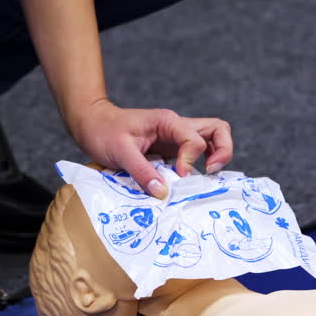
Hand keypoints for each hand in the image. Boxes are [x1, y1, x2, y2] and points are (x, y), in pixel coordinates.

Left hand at [68, 100, 233, 197]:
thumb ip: (142, 172)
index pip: (195, 139)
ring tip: (206, 178)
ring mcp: (176, 138)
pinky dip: (200, 167)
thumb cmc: (103, 131)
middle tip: (210, 172)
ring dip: (216, 157)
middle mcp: (177, 127)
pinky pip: (196, 154)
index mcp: (168, 122)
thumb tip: (163, 193)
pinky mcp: (171, 150)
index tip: (179, 176)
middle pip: (217, 129)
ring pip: (211, 139)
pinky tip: (190, 182)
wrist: (92, 124)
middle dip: (223, 151)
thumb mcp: (120, 152)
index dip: (191, 160)